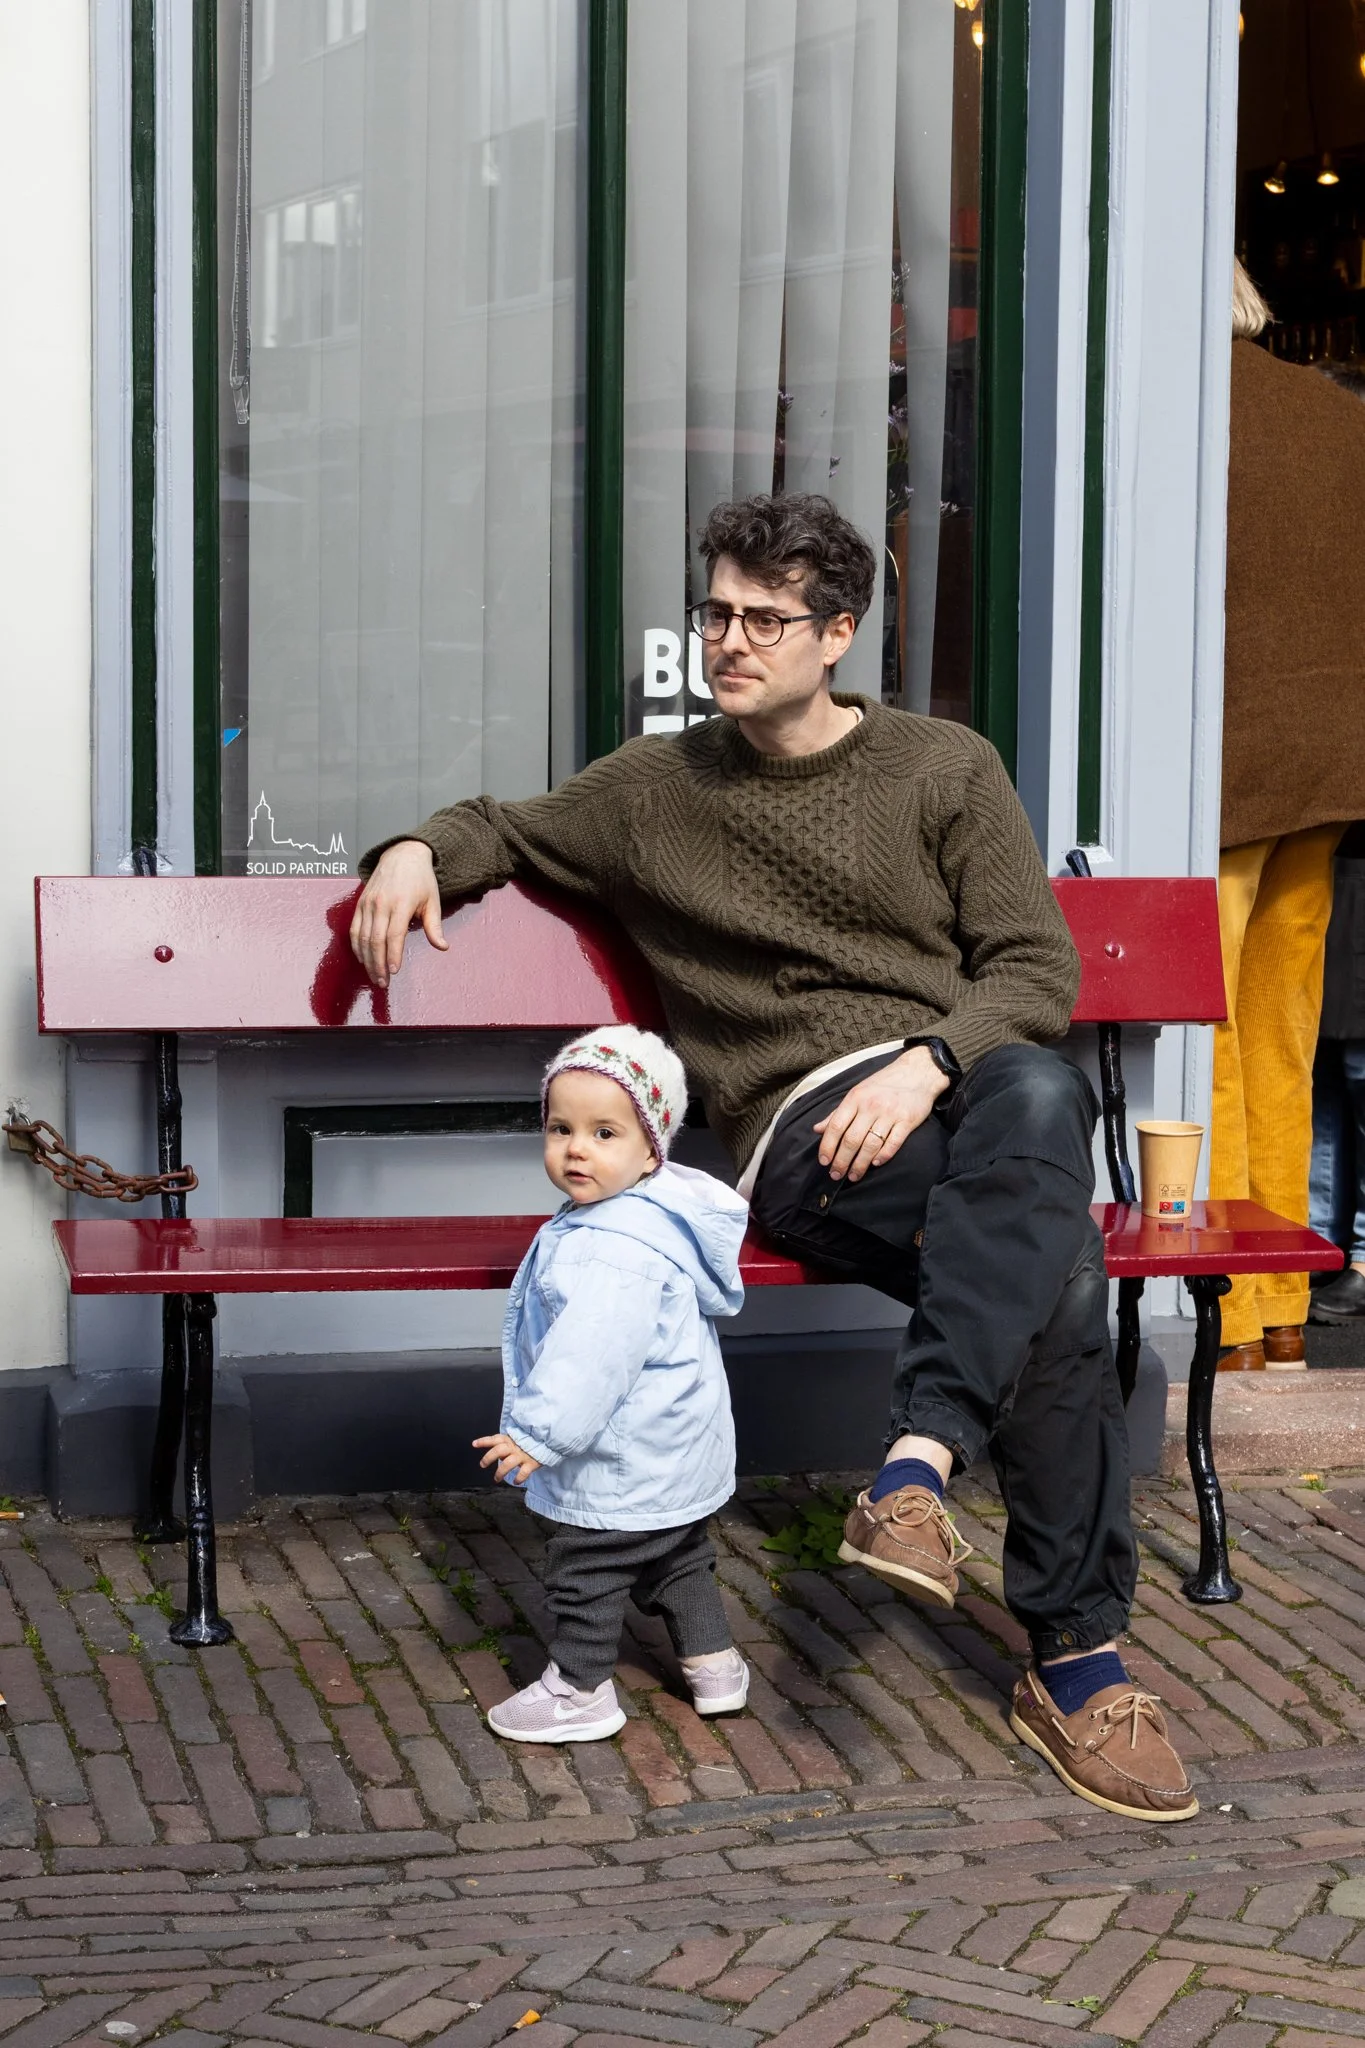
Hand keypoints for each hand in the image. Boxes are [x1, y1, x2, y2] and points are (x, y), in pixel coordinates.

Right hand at [349, 840, 448, 987]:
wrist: (402, 855)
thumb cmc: (421, 880)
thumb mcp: (433, 901)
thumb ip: (434, 926)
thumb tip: (442, 947)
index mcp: (401, 903)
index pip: (394, 934)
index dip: (392, 955)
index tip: (394, 971)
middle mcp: (381, 904)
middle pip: (376, 940)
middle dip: (378, 964)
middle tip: (383, 982)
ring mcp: (368, 903)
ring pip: (363, 937)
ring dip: (367, 960)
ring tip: (374, 976)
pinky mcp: (360, 903)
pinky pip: (354, 929)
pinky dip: (357, 947)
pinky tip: (363, 959)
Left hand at [474, 1433, 541, 1485]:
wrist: (545, 1444)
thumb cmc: (527, 1445)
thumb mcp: (515, 1442)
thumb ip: (505, 1446)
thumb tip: (495, 1456)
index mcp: (509, 1440)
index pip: (495, 1439)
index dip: (484, 1441)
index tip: (474, 1444)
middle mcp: (515, 1447)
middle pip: (499, 1450)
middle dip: (488, 1458)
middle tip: (483, 1465)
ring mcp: (523, 1455)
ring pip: (508, 1463)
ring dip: (500, 1472)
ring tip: (497, 1479)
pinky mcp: (532, 1463)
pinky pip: (524, 1472)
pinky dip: (519, 1478)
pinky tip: (516, 1482)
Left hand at [814, 1047, 948, 1183]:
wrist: (917, 1072)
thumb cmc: (884, 1084)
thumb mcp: (857, 1092)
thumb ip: (837, 1113)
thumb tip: (817, 1129)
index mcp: (855, 1098)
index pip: (835, 1126)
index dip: (827, 1146)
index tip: (824, 1162)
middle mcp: (871, 1106)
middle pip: (851, 1139)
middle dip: (842, 1161)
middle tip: (836, 1175)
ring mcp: (890, 1113)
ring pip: (870, 1145)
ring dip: (860, 1164)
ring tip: (854, 1175)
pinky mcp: (907, 1121)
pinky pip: (893, 1143)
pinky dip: (883, 1156)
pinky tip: (875, 1163)